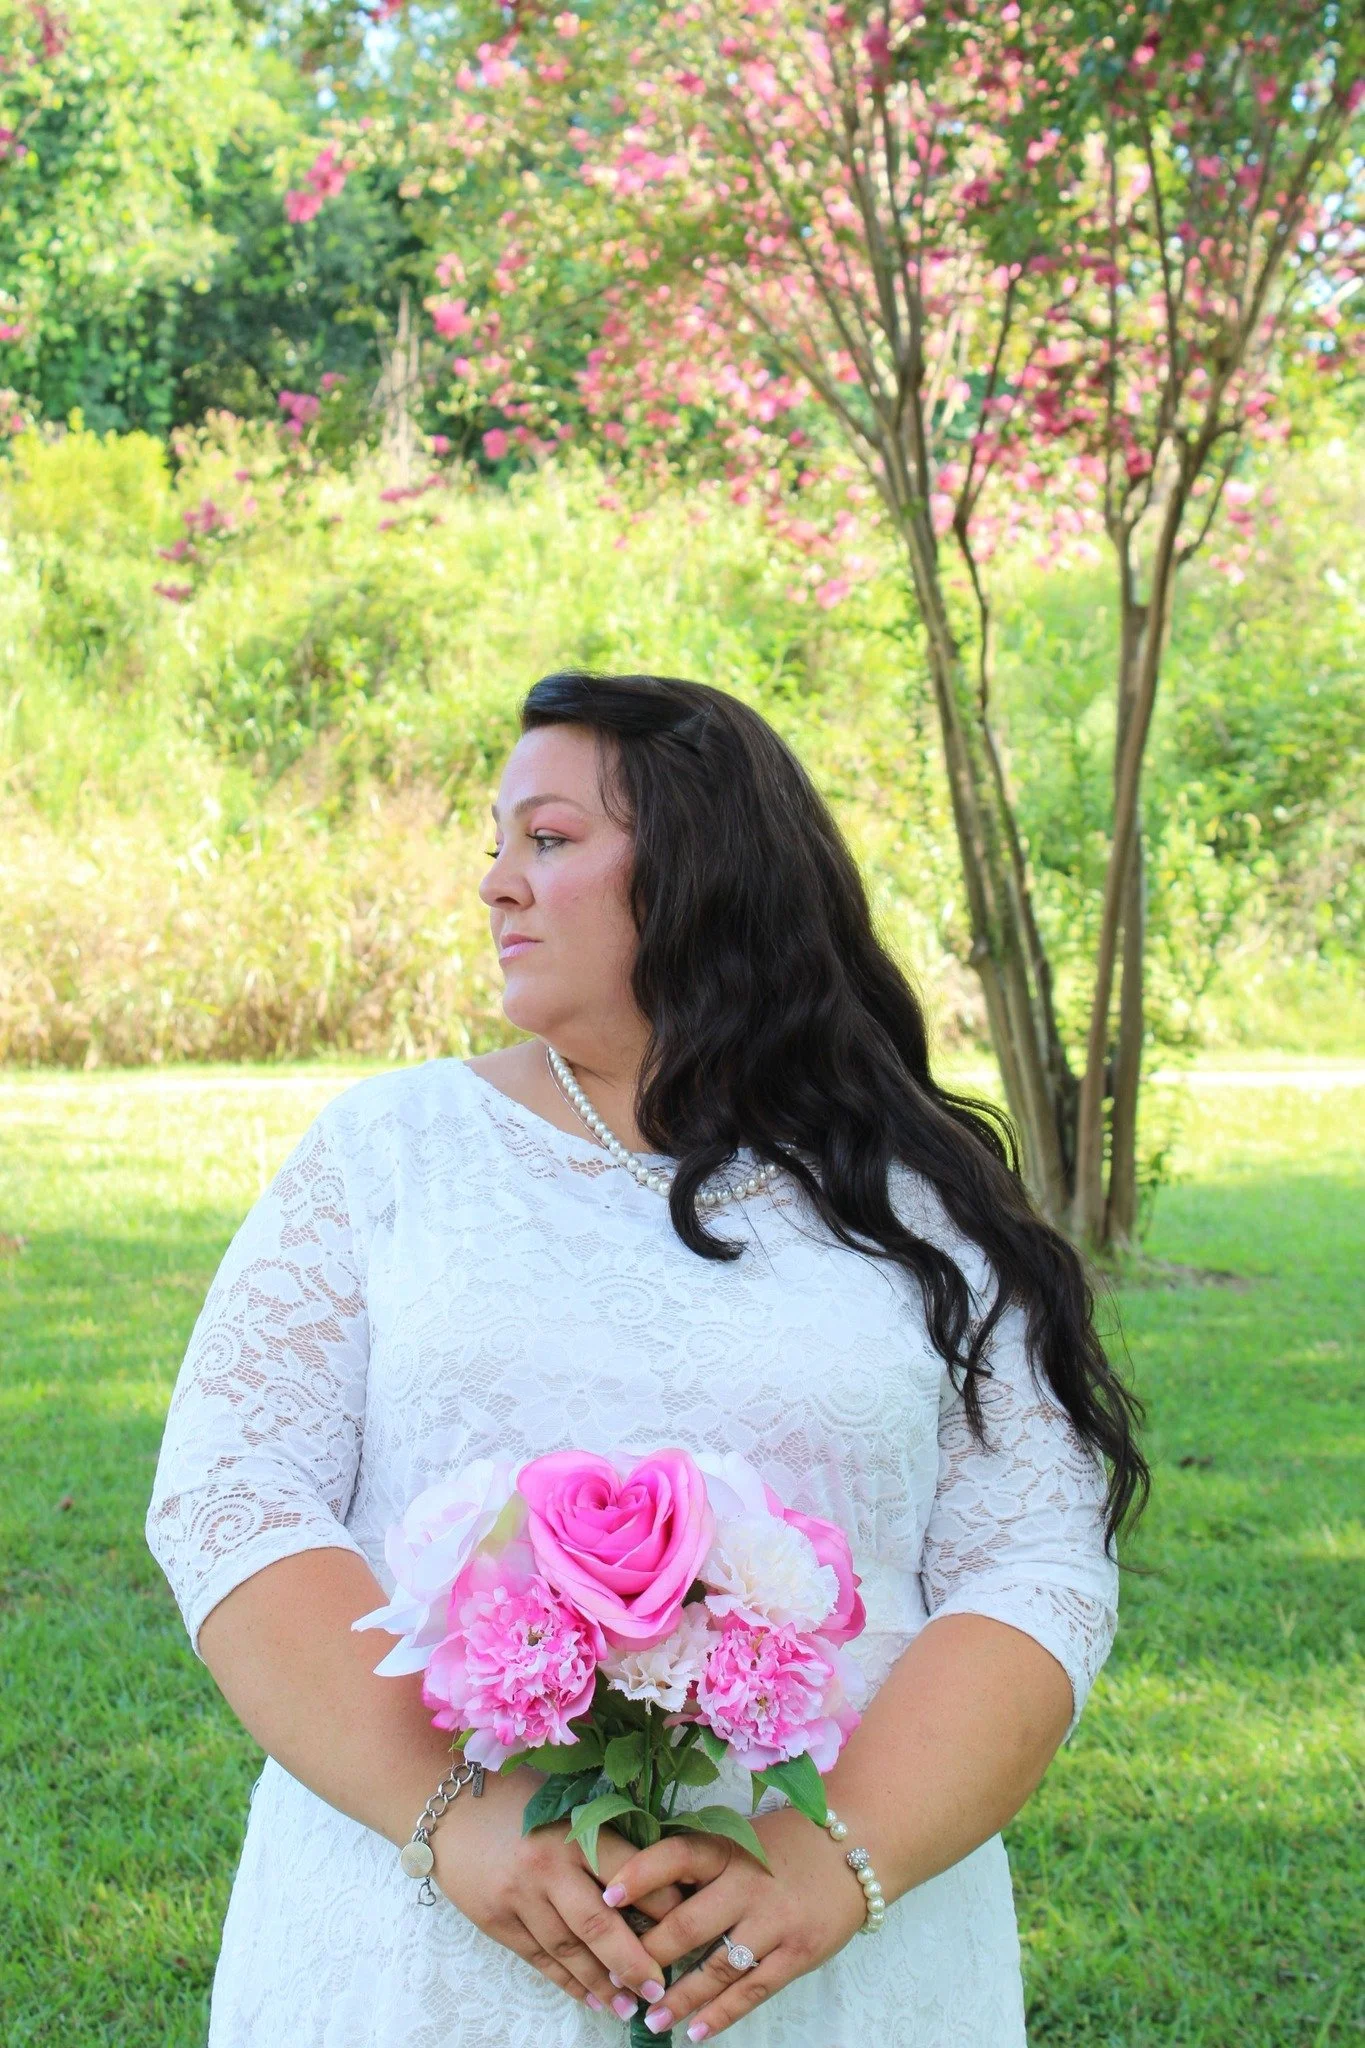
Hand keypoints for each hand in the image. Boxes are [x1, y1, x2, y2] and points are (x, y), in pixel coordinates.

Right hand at [433, 1764, 685, 2019]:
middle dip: (633, 1961)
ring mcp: (518, 1898)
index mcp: (570, 1831)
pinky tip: (591, 1998)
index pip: (626, 1872)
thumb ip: (600, 1838)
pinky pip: (539, 1960)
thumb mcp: (561, 1806)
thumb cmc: (514, 1799)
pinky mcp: (497, 1922)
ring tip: (630, 2005)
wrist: (446, 1810)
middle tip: (661, 1988)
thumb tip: (655, 1873)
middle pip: (599, 1924)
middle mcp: (546, 1867)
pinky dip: (568, 1982)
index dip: (661, 1901)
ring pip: (569, 1951)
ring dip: (602, 1983)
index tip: (689, 1923)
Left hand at [600, 1806, 869, 2039]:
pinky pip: (752, 1990)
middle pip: (688, 1923)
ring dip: (680, 1997)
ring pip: (717, 1967)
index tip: (605, 1897)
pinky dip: (722, 2014)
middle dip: (649, 1955)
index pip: (677, 1856)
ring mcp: (775, 1921)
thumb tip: (641, 1893)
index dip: (640, 1874)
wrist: (858, 1849)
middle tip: (616, 1977)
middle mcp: (749, 1884)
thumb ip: (703, 1864)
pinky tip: (696, 2031)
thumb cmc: (788, 1845)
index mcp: (730, 1848)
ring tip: (650, 2017)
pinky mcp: (798, 1953)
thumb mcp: (744, 1839)